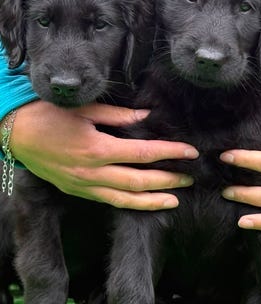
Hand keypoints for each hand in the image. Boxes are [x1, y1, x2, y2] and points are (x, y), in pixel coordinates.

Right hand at [9, 100, 198, 209]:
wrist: (15, 133)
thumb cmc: (49, 115)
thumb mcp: (85, 109)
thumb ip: (119, 115)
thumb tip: (147, 115)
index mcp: (97, 148)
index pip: (144, 153)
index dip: (170, 152)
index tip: (190, 151)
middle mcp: (92, 172)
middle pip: (139, 181)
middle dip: (168, 180)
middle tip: (189, 177)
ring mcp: (84, 185)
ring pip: (124, 199)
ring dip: (152, 201)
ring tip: (175, 200)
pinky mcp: (77, 190)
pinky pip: (108, 201)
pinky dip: (129, 204)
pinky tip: (144, 202)